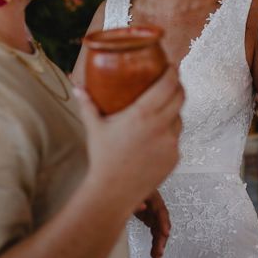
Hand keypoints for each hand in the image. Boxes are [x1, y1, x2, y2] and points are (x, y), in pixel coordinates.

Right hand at [76, 67, 183, 208]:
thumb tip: (77, 86)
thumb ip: (87, 104)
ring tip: (163, 107)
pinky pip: (176, 138)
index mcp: (143, 114)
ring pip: (179, 118)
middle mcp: (161, 126)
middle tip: (172, 80)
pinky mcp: (175, 157)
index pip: (167, 85)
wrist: (113, 192)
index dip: (173, 72)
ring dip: (174, 110)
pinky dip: (170, 132)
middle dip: (178, 85)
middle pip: (180, 97)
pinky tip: (158, 133)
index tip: (171, 66)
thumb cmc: (102, 158)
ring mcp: (171, 143)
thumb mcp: (94, 128)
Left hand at [134, 190, 170, 257]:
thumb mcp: (132, 192)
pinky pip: (155, 230)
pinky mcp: (150, 217)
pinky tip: (154, 250)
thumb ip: (137, 200)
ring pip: (159, 229)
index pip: (161, 210)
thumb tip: (143, 206)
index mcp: (154, 197)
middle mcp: (156, 205)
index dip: (164, 222)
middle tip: (159, 251)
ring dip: (159, 243)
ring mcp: (153, 212)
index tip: (165, 233)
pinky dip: (155, 240)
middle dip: (161, 239)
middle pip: (161, 223)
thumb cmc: (131, 184)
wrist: (127, 182)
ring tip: (157, 256)